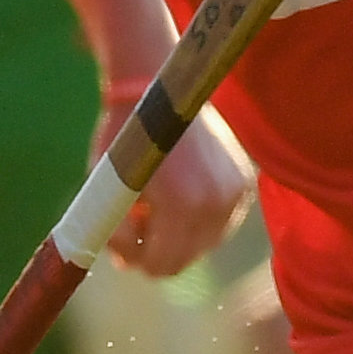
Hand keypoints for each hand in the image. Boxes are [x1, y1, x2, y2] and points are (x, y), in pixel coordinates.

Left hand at [107, 99, 252, 275]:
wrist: (162, 89)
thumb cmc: (126, 135)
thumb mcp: (108, 185)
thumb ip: (116, 229)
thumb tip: (128, 261)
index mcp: (181, 206)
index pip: (161, 264)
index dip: (134, 261)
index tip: (119, 247)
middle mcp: (215, 205)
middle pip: (183, 260)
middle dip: (155, 252)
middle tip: (135, 231)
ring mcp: (235, 195)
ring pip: (204, 245)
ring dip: (179, 238)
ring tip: (157, 209)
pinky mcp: (245, 184)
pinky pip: (222, 224)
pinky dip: (200, 221)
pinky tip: (181, 199)